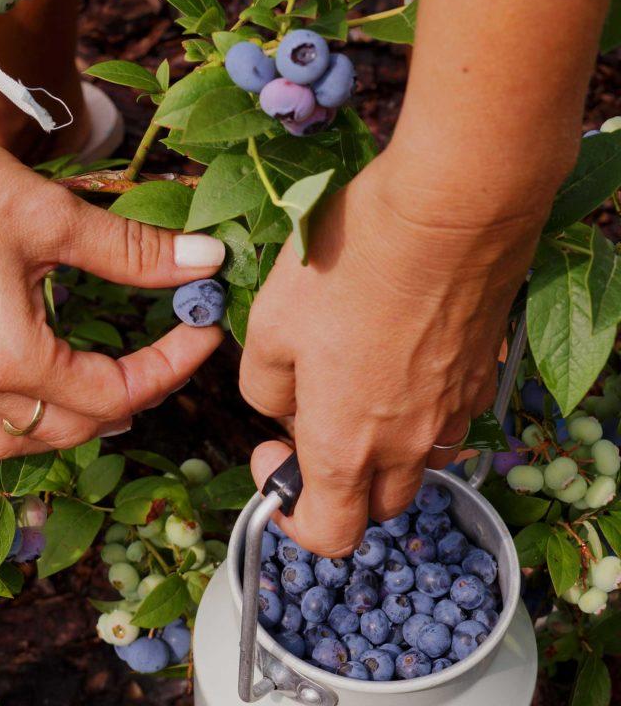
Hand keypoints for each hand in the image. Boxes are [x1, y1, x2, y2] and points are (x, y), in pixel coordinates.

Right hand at [0, 87, 225, 499]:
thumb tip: (205, 260)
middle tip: (163, 361)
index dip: (171, 368)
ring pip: (3, 440)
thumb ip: (134, 252)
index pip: (115, 391)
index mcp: (11, 354)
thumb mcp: (54, 217)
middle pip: (67, 424)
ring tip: (96, 411)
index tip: (202, 335)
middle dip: (127, 398)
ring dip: (57, 431)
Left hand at [240, 154, 544, 556]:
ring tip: (357, 382)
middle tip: (311, 419)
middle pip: (375, 505)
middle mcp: (407, 446)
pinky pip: (446, 420)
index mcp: (345, 446)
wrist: (448, 212)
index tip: (271, 456)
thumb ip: (263, 389)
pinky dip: (417, 412)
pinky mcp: (483, 377)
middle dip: (337, 482)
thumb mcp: (269, 326)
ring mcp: (455, 414)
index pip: (328, 534)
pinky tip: (399, 355)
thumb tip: (283, 409)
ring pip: (415, 464)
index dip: (291, 515)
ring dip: (381, 449)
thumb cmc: (347, 268)